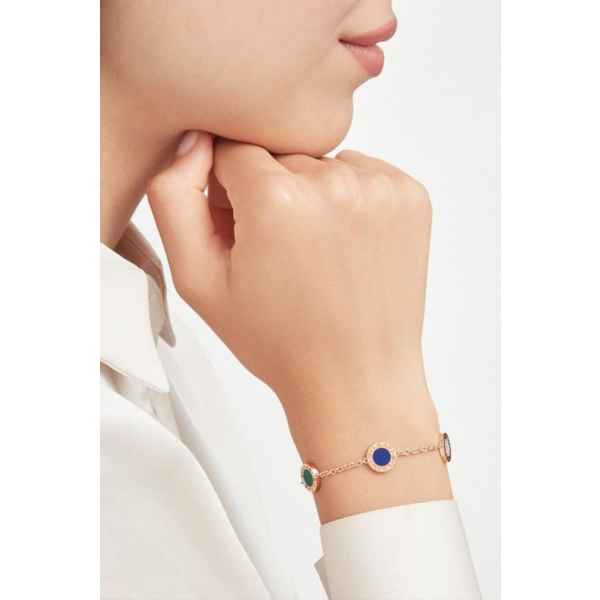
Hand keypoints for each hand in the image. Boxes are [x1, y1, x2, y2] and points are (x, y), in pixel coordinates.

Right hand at [149, 131, 448, 519]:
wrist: (356, 380)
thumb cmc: (280, 341)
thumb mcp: (198, 280)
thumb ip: (174, 197)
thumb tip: (196, 141)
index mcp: (276, 199)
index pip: (232, 151)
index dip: (230, 194)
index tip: (245, 235)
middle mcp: (335, 182)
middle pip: (281, 157)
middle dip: (271, 194)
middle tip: (280, 254)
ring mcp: (381, 188)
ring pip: (323, 164)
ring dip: (313, 197)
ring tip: (316, 256)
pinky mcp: (412, 197)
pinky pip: (363, 175)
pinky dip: (350, 201)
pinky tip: (346, 249)